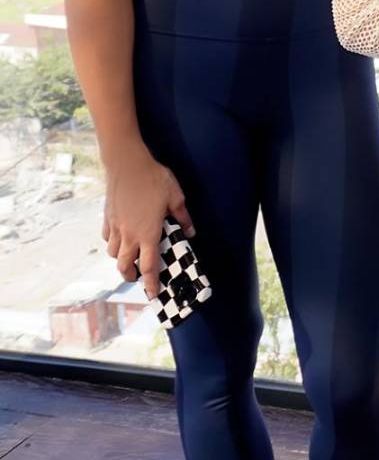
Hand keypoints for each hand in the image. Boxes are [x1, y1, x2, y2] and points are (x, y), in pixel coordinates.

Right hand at [102, 145, 193, 297]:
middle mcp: (129, 235)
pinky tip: (121, 237)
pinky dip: (113, 243)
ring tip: (130, 258)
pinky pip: (107, 238)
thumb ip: (183, 217)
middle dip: (130, 276)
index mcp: (148, 234)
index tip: (153, 295)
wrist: (126, 164)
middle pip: (124, 266)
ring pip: (113, 253)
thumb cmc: (154, 179)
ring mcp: (115, 227)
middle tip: (138, 278)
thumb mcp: (176, 197)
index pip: (148, 267)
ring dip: (121, 259)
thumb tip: (191, 232)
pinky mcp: (107, 217)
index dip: (151, 283)